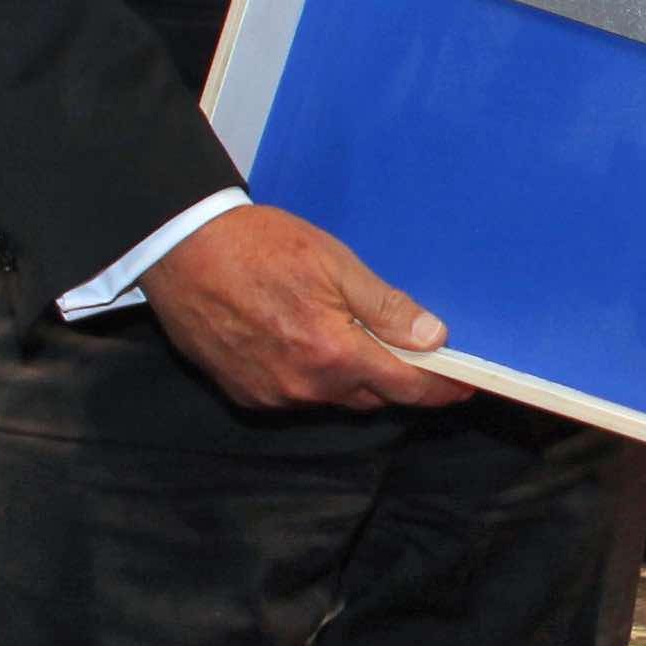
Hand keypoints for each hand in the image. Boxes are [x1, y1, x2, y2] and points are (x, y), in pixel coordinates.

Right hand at [145, 203, 467, 412]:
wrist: (182, 249)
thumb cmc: (259, 246)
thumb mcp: (335, 264)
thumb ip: (386, 308)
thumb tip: (433, 337)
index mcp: (334, 355)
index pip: (406, 388)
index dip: (440, 388)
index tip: (464, 384)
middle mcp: (305, 387)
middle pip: (372, 397)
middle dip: (396, 379)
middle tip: (409, 350)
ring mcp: (272, 395)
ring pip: (333, 398)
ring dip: (350, 377)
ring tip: (347, 336)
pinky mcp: (244, 394)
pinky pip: (295, 395)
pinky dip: (311, 376)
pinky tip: (303, 342)